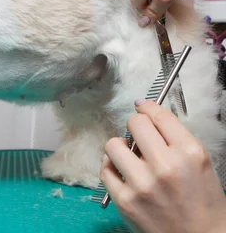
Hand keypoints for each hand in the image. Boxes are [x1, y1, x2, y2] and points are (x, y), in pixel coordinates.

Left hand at [100, 99, 225, 232]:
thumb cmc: (204, 203)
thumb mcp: (200, 164)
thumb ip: (175, 139)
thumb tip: (147, 115)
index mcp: (189, 154)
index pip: (159, 116)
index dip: (148, 108)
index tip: (142, 106)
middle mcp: (165, 167)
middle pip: (134, 124)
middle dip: (136, 126)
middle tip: (139, 134)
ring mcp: (142, 184)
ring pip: (113, 145)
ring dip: (120, 147)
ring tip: (129, 155)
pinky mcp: (124, 200)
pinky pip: (105, 170)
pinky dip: (111, 166)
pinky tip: (121, 170)